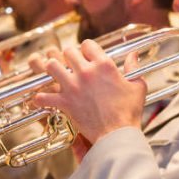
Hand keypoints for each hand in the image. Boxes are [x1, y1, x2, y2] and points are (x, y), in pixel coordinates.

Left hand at [33, 39, 145, 156]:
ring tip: (56, 75)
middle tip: (71, 65)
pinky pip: (44, 96)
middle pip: (68, 51)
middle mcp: (86, 72)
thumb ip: (133, 68)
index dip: (87, 49)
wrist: (117, 134)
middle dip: (69, 56)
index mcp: (104, 65)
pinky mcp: (65, 102)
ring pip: (52, 66)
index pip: (87, 44)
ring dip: (52, 69)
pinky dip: (42, 98)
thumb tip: (134, 55)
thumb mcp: (137, 86)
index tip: (87, 56)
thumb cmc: (129, 111)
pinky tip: (43, 99)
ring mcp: (73, 87)